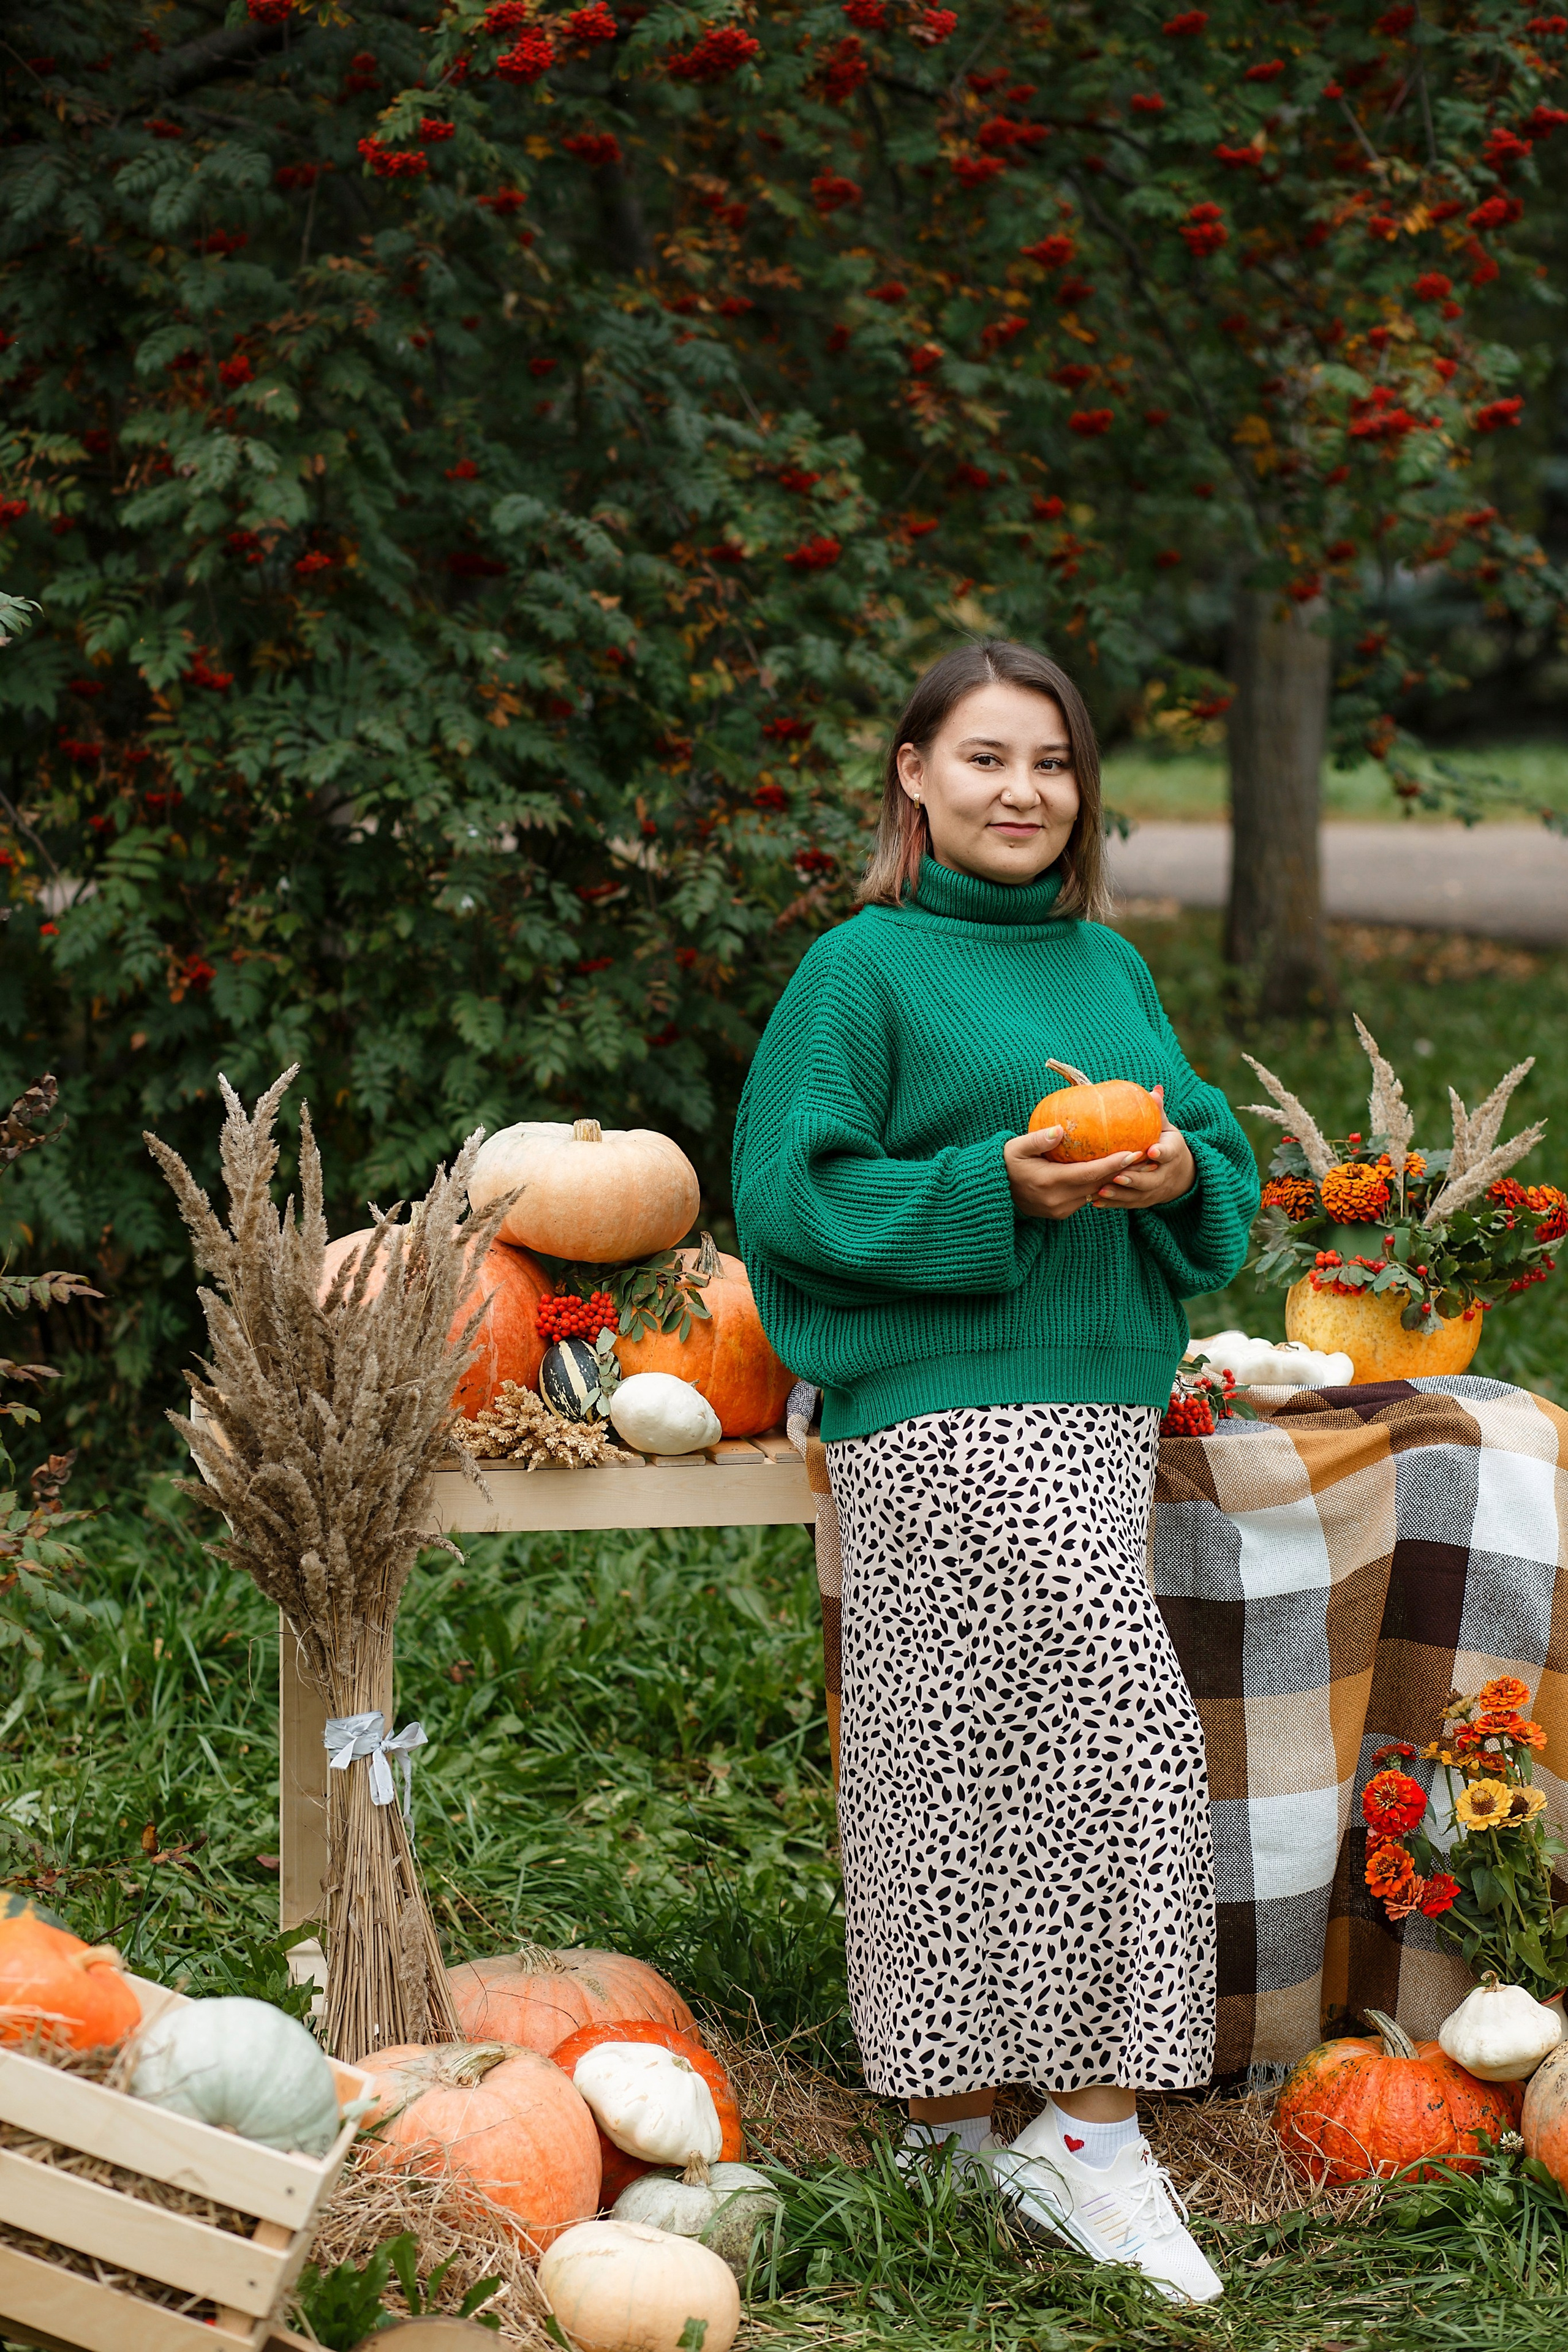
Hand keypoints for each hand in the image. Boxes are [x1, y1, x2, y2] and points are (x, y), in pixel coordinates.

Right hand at [1004, 1086, 1195, 1220]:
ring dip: (1114, 1179)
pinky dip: (1100, 1185)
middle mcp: (1058, 1200)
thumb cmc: (1004, 1164)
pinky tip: (1112, 1172)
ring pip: (1095, 1193)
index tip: (1132, 1153)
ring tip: (1135, 1163)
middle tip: (1145, 1156)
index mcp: (1049, 1182)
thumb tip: (1060, 1130)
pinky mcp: (1061, 1213)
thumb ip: (1037, 1139)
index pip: (1088, 1174)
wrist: (993, 1193)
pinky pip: (1086, 1197)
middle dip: (1122, 1172)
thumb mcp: (1015, 1148)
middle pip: (1098, 1185)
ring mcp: (1060, 1209)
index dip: (1112, 1164)